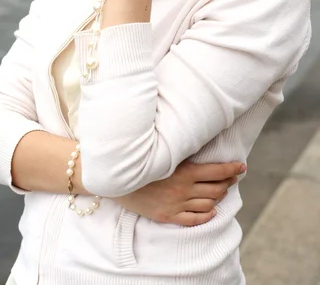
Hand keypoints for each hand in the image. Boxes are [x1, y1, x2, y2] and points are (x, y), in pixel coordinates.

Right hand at [114, 160, 245, 226]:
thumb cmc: (140, 159)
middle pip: (216, 189)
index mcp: (184, 171)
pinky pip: (194, 220)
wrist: (117, 178)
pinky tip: (211, 211)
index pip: (217, 172)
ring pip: (208, 203)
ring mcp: (176, 204)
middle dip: (228, 182)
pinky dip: (206, 215)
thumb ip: (183, 150)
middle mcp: (184, 189)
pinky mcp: (168, 216)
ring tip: (223, 191)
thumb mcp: (164, 152)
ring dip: (218, 197)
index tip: (242, 167)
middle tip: (234, 177)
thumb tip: (200, 140)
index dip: (232, 169)